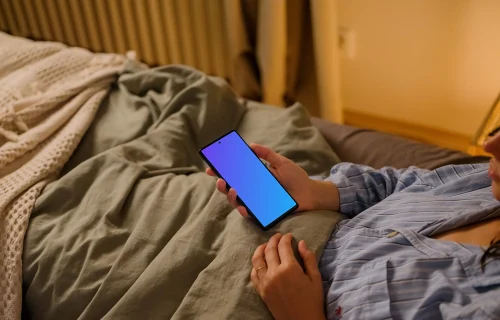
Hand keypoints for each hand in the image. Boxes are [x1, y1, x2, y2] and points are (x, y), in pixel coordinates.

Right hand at [205, 143, 338, 217]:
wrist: (310, 193)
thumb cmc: (296, 177)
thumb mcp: (281, 162)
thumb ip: (266, 154)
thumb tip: (250, 145)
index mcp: (254, 177)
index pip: (233, 174)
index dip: (220, 172)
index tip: (211, 168)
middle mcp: (252, 190)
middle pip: (230, 189)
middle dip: (221, 185)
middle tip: (220, 180)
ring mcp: (256, 202)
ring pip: (236, 202)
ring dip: (231, 197)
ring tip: (234, 190)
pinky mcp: (263, 213)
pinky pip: (250, 214)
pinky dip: (244, 210)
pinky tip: (244, 207)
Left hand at [251, 233, 324, 319]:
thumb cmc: (312, 300)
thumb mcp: (315, 278)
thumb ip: (308, 258)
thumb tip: (301, 243)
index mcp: (290, 268)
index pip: (283, 246)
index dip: (286, 238)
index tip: (289, 236)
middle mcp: (274, 272)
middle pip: (269, 250)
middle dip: (273, 240)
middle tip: (278, 236)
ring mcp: (265, 282)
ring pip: (257, 259)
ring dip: (261, 249)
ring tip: (266, 245)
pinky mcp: (261, 290)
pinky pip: (254, 273)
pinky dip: (256, 264)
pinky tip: (260, 262)